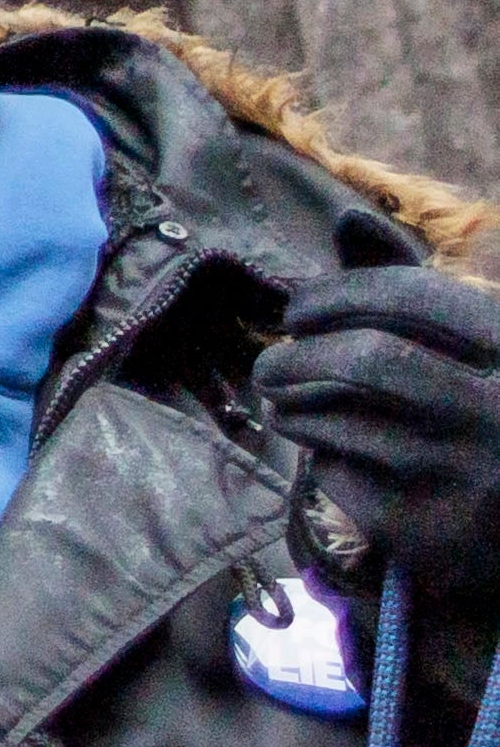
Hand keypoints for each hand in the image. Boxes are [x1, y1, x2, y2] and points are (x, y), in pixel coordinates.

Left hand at [269, 262, 499, 600]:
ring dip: (291, 404)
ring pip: (336, 418)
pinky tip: (334, 455)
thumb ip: (409, 285)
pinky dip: (317, 454)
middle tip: (269, 365)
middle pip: (365, 359)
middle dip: (296, 356)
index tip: (297, 311)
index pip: (410, 296)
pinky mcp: (424, 529)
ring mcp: (466, 476)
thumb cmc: (476, 415)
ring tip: (288, 402)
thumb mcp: (464, 348)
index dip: (335, 295)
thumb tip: (347, 217)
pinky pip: (334, 470)